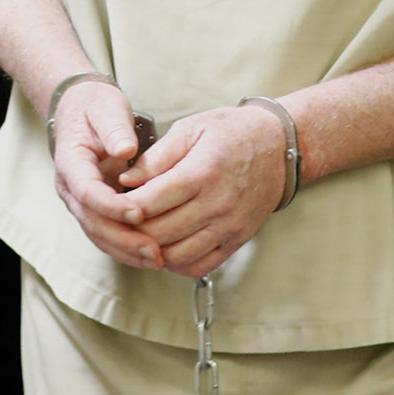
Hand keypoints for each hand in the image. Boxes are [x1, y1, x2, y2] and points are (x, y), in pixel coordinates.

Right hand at [49, 79, 162, 270]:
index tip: (137, 212)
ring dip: (126, 250)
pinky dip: (127, 248)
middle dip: (122, 239)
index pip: (86, 191)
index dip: (110, 205)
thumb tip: (126, 150)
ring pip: (98, 235)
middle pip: (92, 222)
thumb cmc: (96, 108)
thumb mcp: (106, 107)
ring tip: (157, 259)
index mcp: (71, 162)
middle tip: (153, 249)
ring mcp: (81, 202)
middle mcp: (71, 188)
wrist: (81, 112)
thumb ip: (115, 128)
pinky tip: (151, 255)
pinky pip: (107, 234)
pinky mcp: (95, 209)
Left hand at [116, 106, 288, 277]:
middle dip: (133, 230)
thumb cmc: (232, 132)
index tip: (113, 202)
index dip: (124, 207)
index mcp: (203, 172)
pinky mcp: (238, 240)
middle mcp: (218, 204)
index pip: (150, 202)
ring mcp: (230, 225)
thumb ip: (156, 157)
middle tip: (121, 220)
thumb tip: (126, 180)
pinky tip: (168, 245)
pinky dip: (177, 263)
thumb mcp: (191, 128)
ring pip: (177, 255)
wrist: (280, 146)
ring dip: (152, 250)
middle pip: (159, 233)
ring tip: (143, 233)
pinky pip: (200, 266)